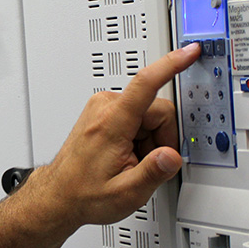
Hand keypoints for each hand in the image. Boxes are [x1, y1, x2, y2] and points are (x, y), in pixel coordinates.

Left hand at [0, 42, 200, 247]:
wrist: (60, 195)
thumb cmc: (85, 193)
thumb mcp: (125, 194)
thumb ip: (152, 173)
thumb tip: (172, 156)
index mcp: (112, 122)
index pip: (146, 83)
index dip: (171, 65)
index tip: (188, 52)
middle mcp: (106, 107)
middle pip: (158, 109)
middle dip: (161, 138)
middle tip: (145, 163)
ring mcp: (103, 107)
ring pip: (149, 115)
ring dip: (149, 140)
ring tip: (131, 162)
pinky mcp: (103, 111)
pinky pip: (137, 117)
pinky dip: (139, 137)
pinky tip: (126, 155)